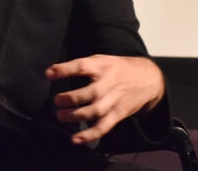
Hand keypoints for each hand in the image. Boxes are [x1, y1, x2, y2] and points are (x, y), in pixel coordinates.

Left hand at [46, 54, 164, 143]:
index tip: (49, 74)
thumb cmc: (119, 68)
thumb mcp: (102, 59)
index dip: (64, 70)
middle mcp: (108, 83)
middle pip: (88, 93)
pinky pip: (104, 126)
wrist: (148, 78)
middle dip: (70, 98)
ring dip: (75, 116)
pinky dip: (90, 134)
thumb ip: (82, 65)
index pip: (81, 66)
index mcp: (102, 66)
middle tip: (57, 101)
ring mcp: (114, 99)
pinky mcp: (119, 113)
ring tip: (61, 116)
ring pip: (95, 111)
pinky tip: (77, 138)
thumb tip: (54, 71)